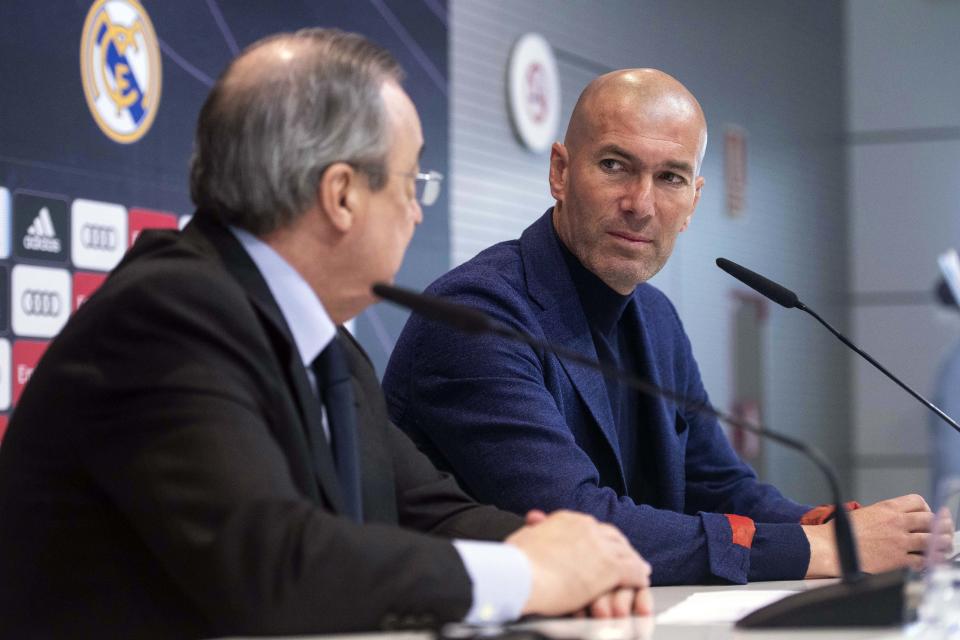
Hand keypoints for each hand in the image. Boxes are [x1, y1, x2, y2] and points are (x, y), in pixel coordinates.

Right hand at [506, 509, 650, 616]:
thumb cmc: (515, 562)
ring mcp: (600, 546)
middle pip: (612, 536)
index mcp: (566, 519)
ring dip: (633, 562)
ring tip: (640, 570)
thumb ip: (536, 528)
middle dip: (620, 547)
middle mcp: (586, 527)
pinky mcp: (610, 567)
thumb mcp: (524, 536)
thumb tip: (534, 520)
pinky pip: (632, 570)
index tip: (602, 545)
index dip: (599, 538)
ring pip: (625, 552)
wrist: (520, 574)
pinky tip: (642, 581)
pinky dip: (639, 577)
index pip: (591, 527)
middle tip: (626, 556)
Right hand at [803, 494, 941, 576]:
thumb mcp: (865, 513)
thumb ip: (885, 515)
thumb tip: (897, 520)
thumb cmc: (841, 532)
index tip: (927, 516)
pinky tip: (928, 561)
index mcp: (887, 508)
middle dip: (940, 526)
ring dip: (941, 544)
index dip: (926, 508)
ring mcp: (900, 541)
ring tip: (943, 547)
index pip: (918, 501)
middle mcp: (897, 522)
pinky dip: (929, 561)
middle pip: (931, 520)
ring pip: (933, 540)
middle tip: (942, 531)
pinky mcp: (899, 559)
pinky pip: (924, 560)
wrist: (831, 548)